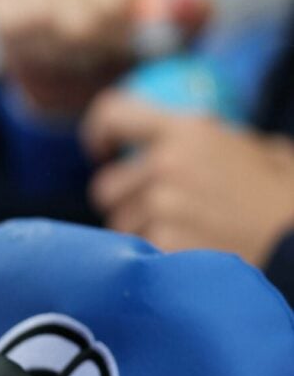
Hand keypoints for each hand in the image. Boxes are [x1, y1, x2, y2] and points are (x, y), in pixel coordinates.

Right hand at [0, 0, 211, 114]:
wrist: (68, 68)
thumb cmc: (121, 50)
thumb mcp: (171, 42)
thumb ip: (191, 18)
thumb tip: (182, 0)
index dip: (111, 33)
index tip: (115, 46)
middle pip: (72, 9)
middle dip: (81, 46)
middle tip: (88, 55)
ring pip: (37, 16)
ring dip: (52, 47)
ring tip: (65, 52)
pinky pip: (8, 21)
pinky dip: (23, 44)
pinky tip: (37, 46)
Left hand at [82, 92, 293, 266]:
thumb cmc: (287, 198)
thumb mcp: (257, 150)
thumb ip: (211, 144)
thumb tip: (177, 145)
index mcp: (187, 131)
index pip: (114, 115)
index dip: (100, 131)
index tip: (102, 150)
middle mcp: (166, 165)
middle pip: (106, 188)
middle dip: (125, 202)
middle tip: (157, 213)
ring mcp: (162, 207)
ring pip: (120, 226)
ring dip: (141, 234)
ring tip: (187, 239)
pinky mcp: (164, 245)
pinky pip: (139, 254)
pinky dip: (157, 260)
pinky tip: (190, 260)